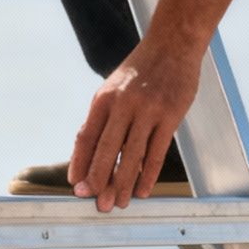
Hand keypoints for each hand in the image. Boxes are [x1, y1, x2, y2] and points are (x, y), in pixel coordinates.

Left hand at [69, 40, 203, 210]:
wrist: (173, 45)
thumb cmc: (140, 70)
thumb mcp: (113, 87)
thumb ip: (102, 117)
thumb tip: (87, 151)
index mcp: (104, 98)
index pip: (86, 137)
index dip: (80, 163)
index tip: (76, 185)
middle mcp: (123, 104)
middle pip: (107, 149)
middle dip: (100, 180)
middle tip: (97, 204)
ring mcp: (148, 110)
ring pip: (132, 155)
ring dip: (124, 183)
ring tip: (120, 202)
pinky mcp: (170, 115)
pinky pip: (157, 151)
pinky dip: (148, 174)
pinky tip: (143, 189)